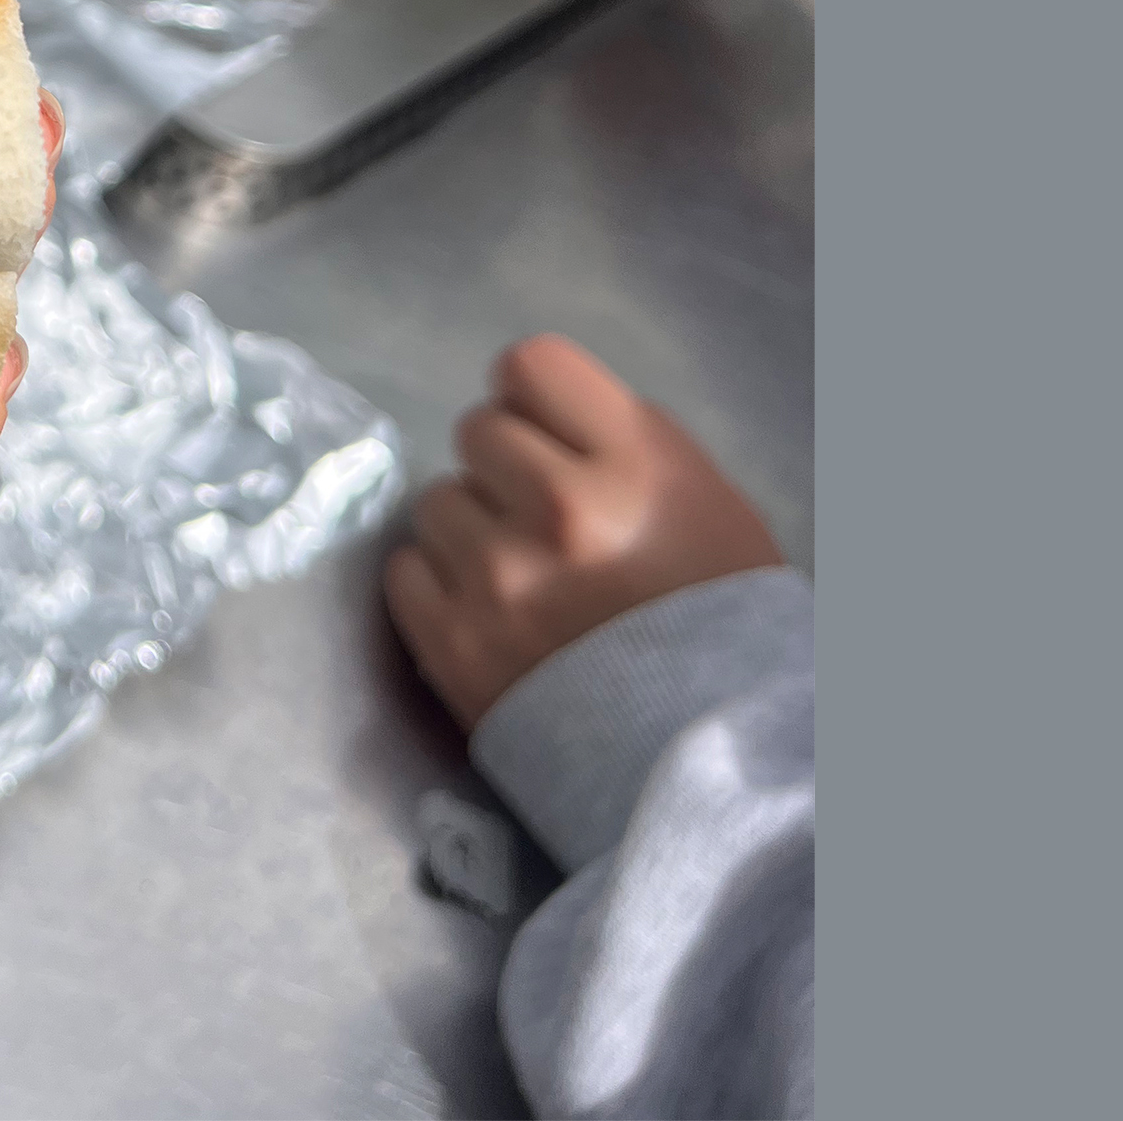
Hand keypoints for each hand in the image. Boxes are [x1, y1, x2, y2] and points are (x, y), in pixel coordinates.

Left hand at [384, 334, 783, 728]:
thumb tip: (537, 413)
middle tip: (542, 519)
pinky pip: (405, 571)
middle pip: (476, 429)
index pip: (530, 365)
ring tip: (524, 577)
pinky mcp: (450, 643)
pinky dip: (438, 587)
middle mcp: (559, 510)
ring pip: (437, 500)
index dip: (537, 401)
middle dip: (505, 467)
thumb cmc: (717, 619)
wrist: (705, 757)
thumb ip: (619, 442)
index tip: (552, 437)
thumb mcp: (703, 501)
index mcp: (633, 466)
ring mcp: (497, 578)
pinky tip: (489, 612)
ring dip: (471, 529)